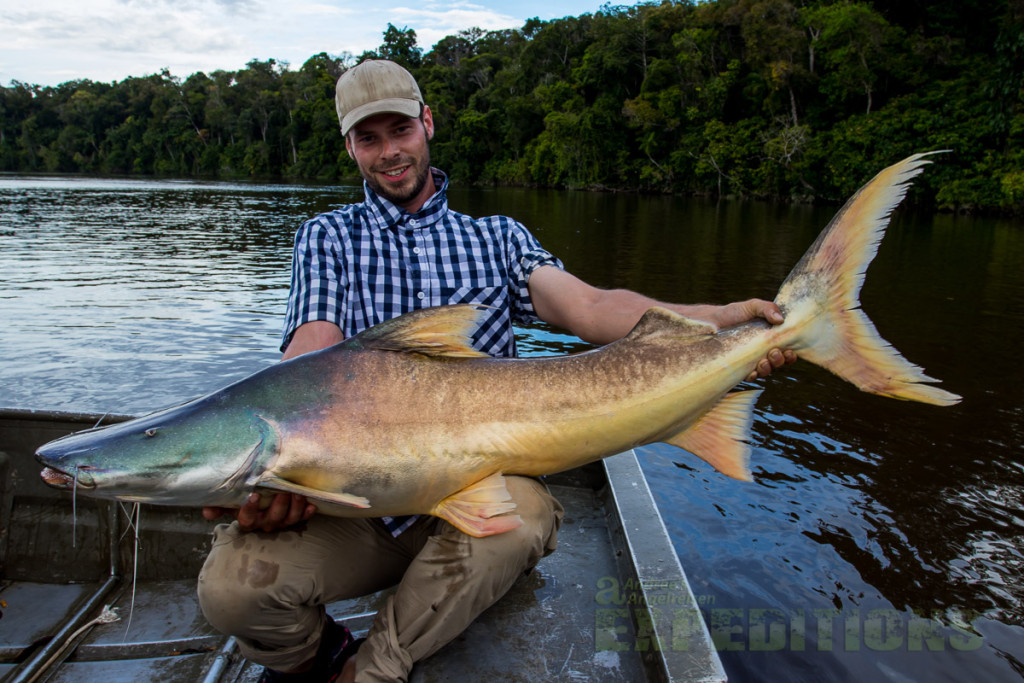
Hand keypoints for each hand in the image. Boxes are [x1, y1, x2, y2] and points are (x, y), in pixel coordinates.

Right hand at [201, 493, 315, 532]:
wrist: (262, 499)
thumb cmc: (245, 498)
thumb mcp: (232, 502)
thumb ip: (220, 504)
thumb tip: (205, 512)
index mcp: (248, 519)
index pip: (247, 519)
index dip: (250, 510)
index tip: (253, 495)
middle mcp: (265, 524)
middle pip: (272, 520)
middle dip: (279, 507)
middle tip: (283, 492)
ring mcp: (281, 522)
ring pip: (288, 519)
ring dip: (295, 508)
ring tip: (298, 495)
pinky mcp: (294, 518)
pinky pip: (302, 518)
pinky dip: (307, 513)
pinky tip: (312, 505)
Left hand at [705, 298, 796, 380]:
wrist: (711, 322)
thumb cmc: (733, 313)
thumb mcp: (752, 306)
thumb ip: (767, 308)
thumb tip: (780, 319)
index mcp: (771, 339)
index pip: (787, 351)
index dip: (791, 355)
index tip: (789, 351)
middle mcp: (763, 351)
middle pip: (778, 363)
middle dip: (779, 361)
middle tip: (773, 353)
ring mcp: (751, 360)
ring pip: (765, 371)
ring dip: (767, 369)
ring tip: (762, 362)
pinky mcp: (739, 367)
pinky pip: (749, 376)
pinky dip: (753, 376)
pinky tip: (751, 372)